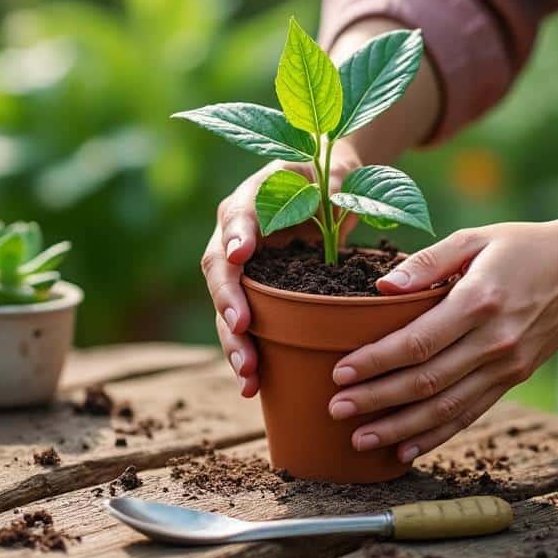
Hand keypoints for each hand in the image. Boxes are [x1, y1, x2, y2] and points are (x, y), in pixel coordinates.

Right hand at [203, 142, 363, 397]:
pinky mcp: (255, 295)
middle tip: (241, 328)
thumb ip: (334, 184)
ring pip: (226, 306)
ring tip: (247, 374)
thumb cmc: (331, 177)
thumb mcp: (337, 172)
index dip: (235, 235)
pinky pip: (244, 325)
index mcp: (253, 198)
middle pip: (221, 270)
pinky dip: (247, 353)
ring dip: (233, 341)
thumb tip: (334, 196)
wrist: (328, 189)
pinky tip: (253, 385)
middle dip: (229, 301)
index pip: (237, 215)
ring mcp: (242, 269)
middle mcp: (236, 236)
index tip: (239, 256)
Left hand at [327, 221, 557, 462]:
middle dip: (378, 400)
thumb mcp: (474, 238)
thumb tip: (383, 287)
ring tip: (361, 438)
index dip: (377, 361)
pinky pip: (470, 414)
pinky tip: (405, 449)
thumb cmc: (520, 248)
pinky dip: (436, 436)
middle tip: (337, 409)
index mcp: (479, 301)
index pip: (419, 341)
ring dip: (401, 428)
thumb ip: (427, 262)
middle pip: (427, 381)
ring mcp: (506, 365)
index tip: (341, 373)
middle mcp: (495, 340)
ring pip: (446, 407)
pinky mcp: (512, 379)